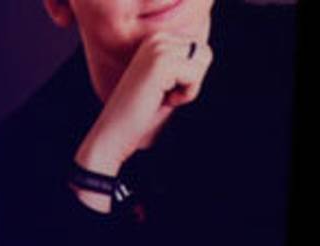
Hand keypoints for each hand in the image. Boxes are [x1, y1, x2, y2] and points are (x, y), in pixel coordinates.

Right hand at [73, 31, 214, 201]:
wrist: (113, 134)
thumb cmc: (141, 114)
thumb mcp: (167, 81)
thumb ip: (184, 63)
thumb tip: (206, 53)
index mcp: (156, 40)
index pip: (201, 50)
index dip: (189, 77)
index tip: (163, 89)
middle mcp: (157, 38)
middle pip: (205, 53)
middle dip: (191, 80)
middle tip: (163, 95)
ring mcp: (158, 48)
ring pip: (203, 61)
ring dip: (188, 87)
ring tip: (162, 96)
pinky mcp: (162, 63)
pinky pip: (196, 76)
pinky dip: (185, 95)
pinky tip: (162, 101)